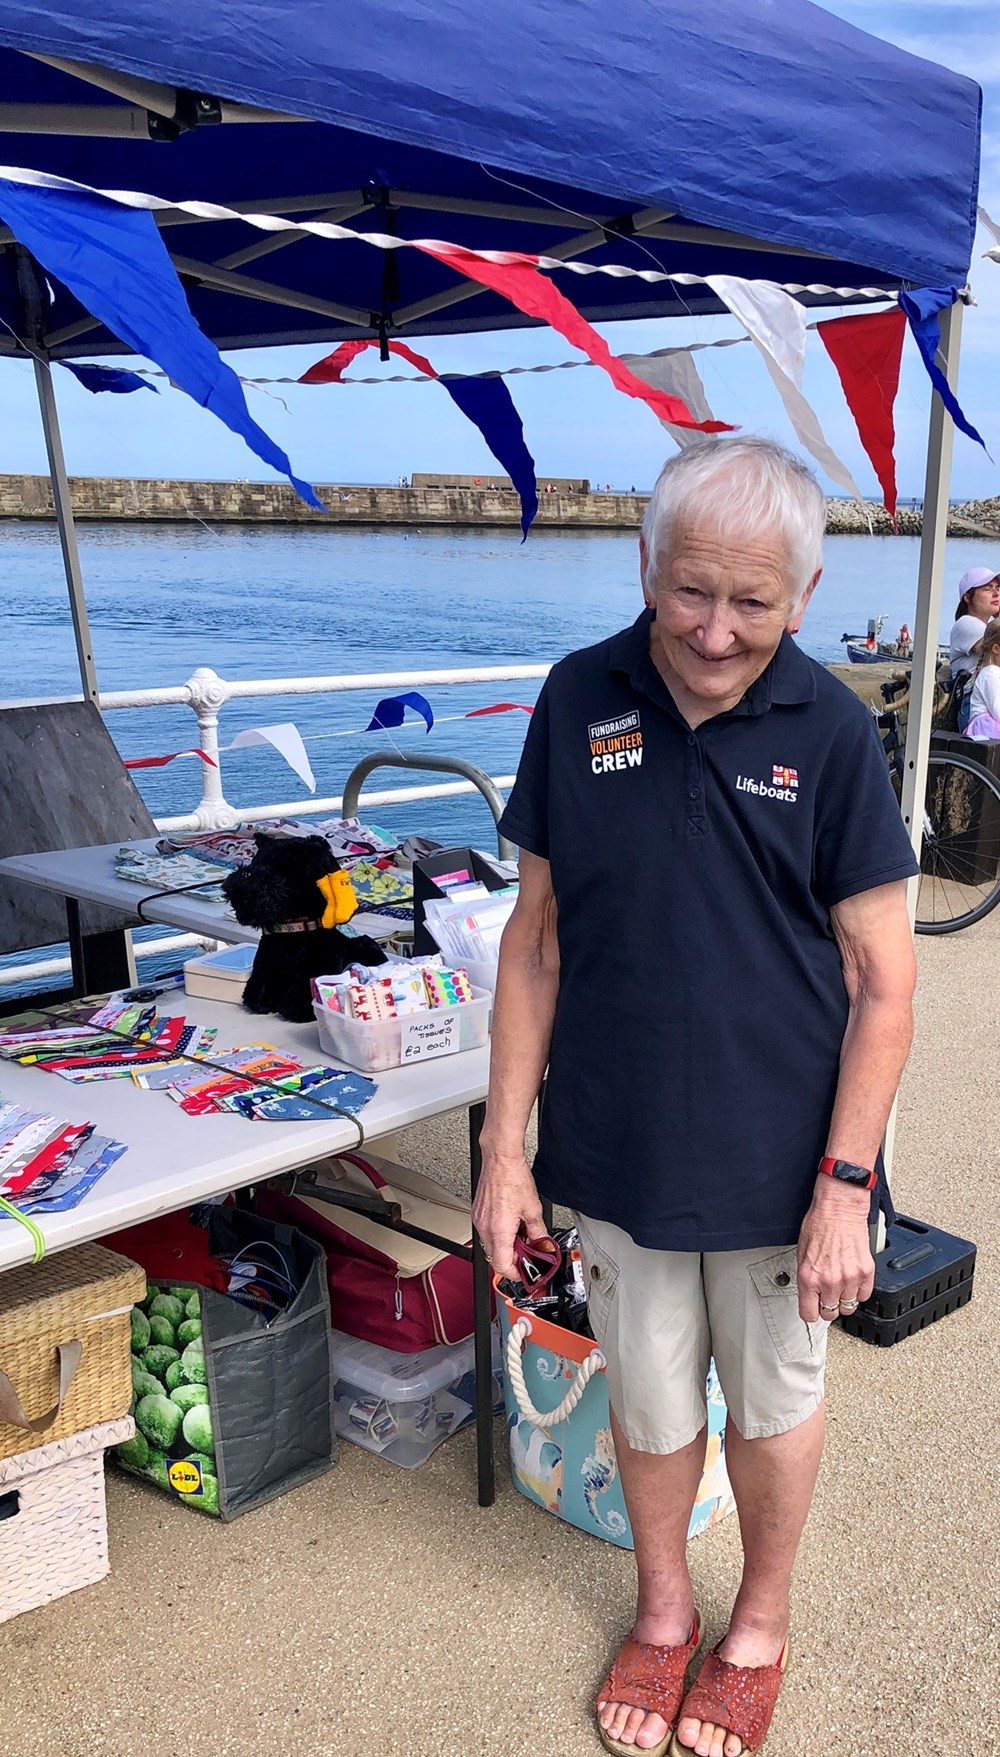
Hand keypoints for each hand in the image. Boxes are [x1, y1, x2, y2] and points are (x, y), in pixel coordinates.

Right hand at [471, 1145, 544, 1281]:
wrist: (500, 1159)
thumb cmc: (513, 1178)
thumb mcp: (533, 1210)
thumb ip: (538, 1233)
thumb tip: (542, 1244)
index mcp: (499, 1231)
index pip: (502, 1266)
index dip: (516, 1274)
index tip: (526, 1273)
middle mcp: (485, 1228)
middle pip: (496, 1257)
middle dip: (513, 1259)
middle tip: (528, 1254)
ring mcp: (479, 1220)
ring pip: (491, 1245)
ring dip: (507, 1246)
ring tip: (521, 1235)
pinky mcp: (478, 1213)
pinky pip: (487, 1233)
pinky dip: (500, 1235)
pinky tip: (512, 1225)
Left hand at [796, 1177, 874, 1321]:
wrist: (839, 1209)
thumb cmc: (819, 1224)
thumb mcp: (801, 1253)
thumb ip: (806, 1278)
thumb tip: (809, 1294)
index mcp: (809, 1277)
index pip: (809, 1314)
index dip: (811, 1312)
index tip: (813, 1308)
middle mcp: (829, 1281)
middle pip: (830, 1314)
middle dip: (828, 1305)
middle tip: (827, 1294)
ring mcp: (849, 1278)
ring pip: (849, 1307)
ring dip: (844, 1298)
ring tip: (841, 1285)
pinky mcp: (866, 1272)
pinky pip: (864, 1295)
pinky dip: (859, 1291)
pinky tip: (853, 1279)